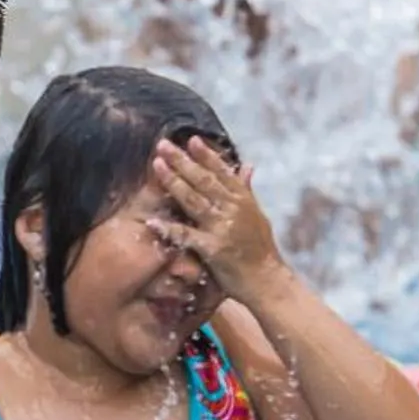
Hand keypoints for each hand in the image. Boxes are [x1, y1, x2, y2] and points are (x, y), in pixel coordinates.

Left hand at [150, 137, 287, 304]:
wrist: (267, 280)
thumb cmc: (261, 249)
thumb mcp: (257, 215)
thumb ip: (246, 190)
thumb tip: (248, 165)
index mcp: (243, 200)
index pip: (223, 171)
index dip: (206, 155)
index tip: (191, 139)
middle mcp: (233, 209)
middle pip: (204, 180)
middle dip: (182, 161)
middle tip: (163, 144)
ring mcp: (222, 228)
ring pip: (193, 200)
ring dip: (173, 182)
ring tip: (157, 166)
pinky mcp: (213, 249)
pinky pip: (186, 236)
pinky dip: (168, 229)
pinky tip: (151, 222)